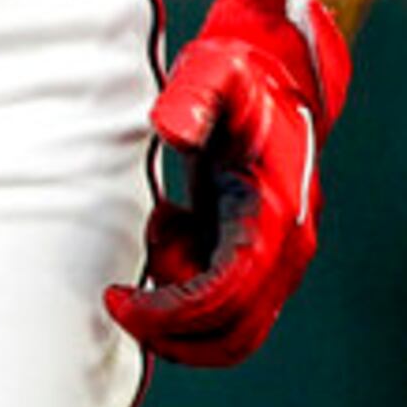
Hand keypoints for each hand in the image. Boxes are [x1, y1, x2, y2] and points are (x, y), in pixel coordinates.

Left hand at [104, 0, 351, 365]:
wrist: (282, 75)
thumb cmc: (242, 76)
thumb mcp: (215, 70)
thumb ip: (193, 94)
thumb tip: (172, 129)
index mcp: (275, 213)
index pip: (224, 297)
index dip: (168, 312)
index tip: (118, 298)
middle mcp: (288, 247)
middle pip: (232, 335)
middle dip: (169, 333)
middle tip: (120, 303)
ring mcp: (281, 258)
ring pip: (234, 335)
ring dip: (181, 317)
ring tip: (157, 242)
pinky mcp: (265, 259)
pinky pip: (229, 311)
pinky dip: (190, 292)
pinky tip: (174, 228)